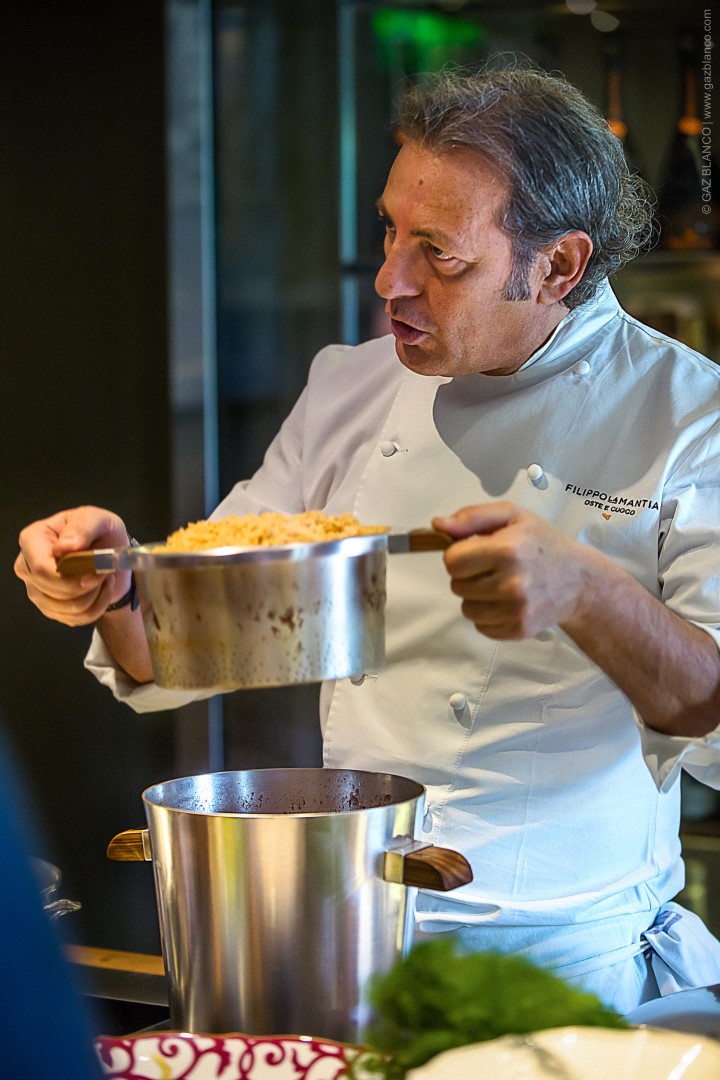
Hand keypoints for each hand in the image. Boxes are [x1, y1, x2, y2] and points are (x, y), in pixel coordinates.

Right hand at [15, 506, 131, 626]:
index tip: (97, 570)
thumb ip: (82, 527)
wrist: (113, 556)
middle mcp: (28, 567)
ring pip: (66, 608)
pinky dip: (97, 607)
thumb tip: (64, 547)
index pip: (42, 569)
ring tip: (103, 577)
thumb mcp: (98, 519)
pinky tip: (101, 590)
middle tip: (105, 570)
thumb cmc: (101, 533)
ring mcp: (37, 590)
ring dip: (96, 596)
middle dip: (88, 585)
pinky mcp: (50, 608)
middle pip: (54, 591)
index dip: (71, 576)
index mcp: (33, 540)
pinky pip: (75, 619)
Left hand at [432, 502, 592, 639]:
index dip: (459, 555)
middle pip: (457, 585)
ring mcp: (516, 610)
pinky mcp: (518, 629)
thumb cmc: (543, 544)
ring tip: (502, 585)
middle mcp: (512, 583)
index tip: (476, 552)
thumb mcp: (512, 516)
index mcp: (507, 550)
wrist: (578, 580)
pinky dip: (489, 615)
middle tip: (494, 568)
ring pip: (466, 609)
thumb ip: (472, 517)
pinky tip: (508, 602)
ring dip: (477, 597)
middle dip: (470, 575)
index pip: (452, 561)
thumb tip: (438, 525)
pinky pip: (480, 626)